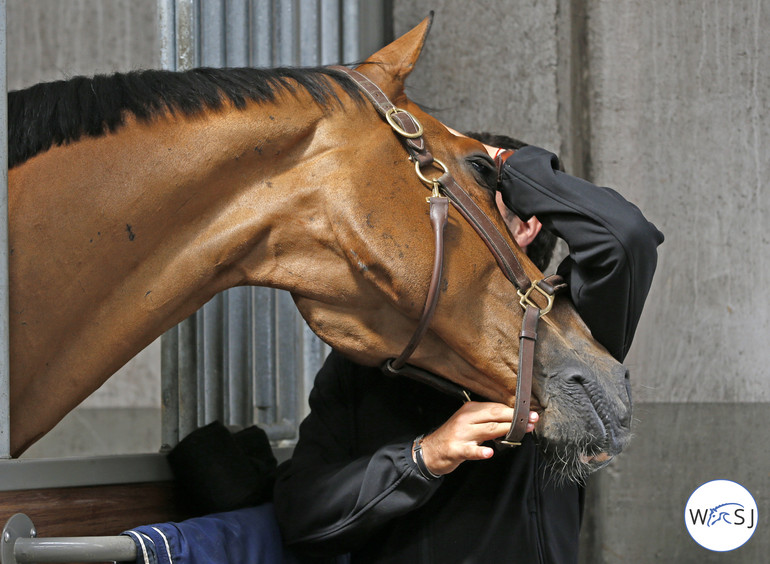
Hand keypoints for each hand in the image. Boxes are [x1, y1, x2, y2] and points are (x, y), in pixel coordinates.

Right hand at [417, 402, 538, 475]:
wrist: (431, 450)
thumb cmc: (455, 436)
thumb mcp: (469, 422)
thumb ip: (487, 420)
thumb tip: (513, 419)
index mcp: (470, 409)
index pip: (496, 407)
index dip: (514, 411)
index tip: (530, 413)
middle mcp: (466, 418)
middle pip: (494, 415)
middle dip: (515, 417)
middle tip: (532, 420)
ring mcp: (461, 434)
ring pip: (487, 429)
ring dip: (507, 430)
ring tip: (521, 431)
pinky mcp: (456, 449)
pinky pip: (470, 450)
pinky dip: (480, 451)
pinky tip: (489, 453)